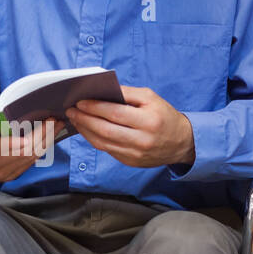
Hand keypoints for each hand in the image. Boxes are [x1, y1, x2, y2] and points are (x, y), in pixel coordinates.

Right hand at [0, 102, 63, 183]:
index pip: (3, 149)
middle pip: (24, 153)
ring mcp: (6, 172)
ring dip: (46, 141)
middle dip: (42, 136)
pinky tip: (49, 136)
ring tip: (57, 125)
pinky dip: (41, 148)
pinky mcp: (12, 174)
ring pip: (31, 158)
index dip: (19, 142)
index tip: (34, 130)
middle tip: (54, 120)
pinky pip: (31, 161)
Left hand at [66, 85, 194, 169]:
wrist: (181, 142)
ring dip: (85, 130)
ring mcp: (135, 154)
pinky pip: (107, 150)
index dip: (95, 108)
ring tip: (76, 119)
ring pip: (103, 143)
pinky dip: (94, 139)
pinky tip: (87, 130)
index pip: (115, 114)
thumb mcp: (151, 98)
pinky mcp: (130, 162)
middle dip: (85, 119)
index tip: (80, 101)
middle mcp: (142, 140)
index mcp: (149, 121)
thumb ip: (127, 94)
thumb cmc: (164, 116)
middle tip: (71, 110)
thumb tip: (102, 91)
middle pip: (105, 130)